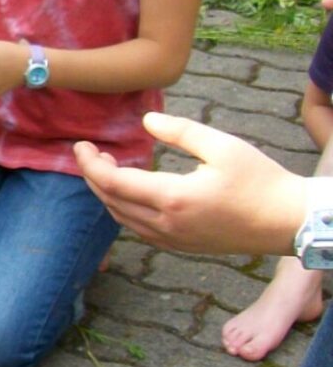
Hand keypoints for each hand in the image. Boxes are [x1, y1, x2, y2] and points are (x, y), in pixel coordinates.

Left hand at [73, 112, 304, 255]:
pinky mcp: (178, 246)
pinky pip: (137, 228)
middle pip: (110, 201)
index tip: (80, 146)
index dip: (90, 164)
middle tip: (90, 152)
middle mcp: (165, 224)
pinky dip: (123, 208)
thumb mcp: (223, 146)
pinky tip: (129, 190)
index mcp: (173, 198)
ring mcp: (170, 239)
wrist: (285, 221)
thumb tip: (147, 121)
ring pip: (121, 217)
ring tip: (108, 166)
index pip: (114, 183)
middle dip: (93, 176)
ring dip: (107, 192)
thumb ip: (180, 131)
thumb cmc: (260, 180)